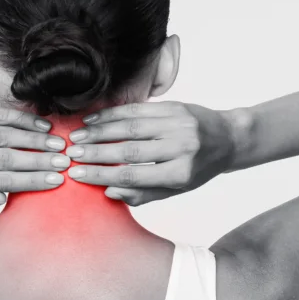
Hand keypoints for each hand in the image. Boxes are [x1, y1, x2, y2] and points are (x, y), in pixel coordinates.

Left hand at [0, 103, 69, 209]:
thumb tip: (1, 200)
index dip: (29, 181)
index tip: (56, 181)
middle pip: (4, 158)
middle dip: (38, 161)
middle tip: (65, 162)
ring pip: (4, 135)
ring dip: (34, 139)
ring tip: (59, 143)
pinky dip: (22, 119)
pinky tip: (43, 124)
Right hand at [63, 101, 234, 205]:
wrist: (228, 138)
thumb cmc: (198, 169)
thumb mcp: (177, 189)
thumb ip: (144, 193)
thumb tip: (109, 192)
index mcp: (180, 173)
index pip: (133, 175)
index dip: (101, 175)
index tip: (77, 174)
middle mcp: (181, 147)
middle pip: (129, 150)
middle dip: (96, 153)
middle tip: (70, 154)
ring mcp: (178, 124)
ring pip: (131, 127)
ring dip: (100, 131)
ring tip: (77, 137)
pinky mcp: (175, 106)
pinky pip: (138, 110)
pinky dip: (113, 114)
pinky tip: (94, 119)